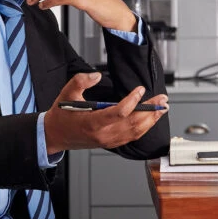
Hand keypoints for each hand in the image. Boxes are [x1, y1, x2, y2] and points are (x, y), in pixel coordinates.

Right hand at [43, 72, 167, 154]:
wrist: (55, 135)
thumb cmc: (61, 116)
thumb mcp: (66, 93)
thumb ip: (81, 81)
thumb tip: (97, 75)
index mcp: (92, 122)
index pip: (120, 112)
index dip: (133, 101)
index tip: (140, 89)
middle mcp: (103, 134)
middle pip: (133, 123)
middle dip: (150, 111)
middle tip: (162, 99)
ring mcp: (108, 140)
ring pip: (135, 132)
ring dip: (151, 120)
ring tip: (161, 108)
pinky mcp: (110, 143)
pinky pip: (132, 137)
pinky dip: (144, 128)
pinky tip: (150, 120)